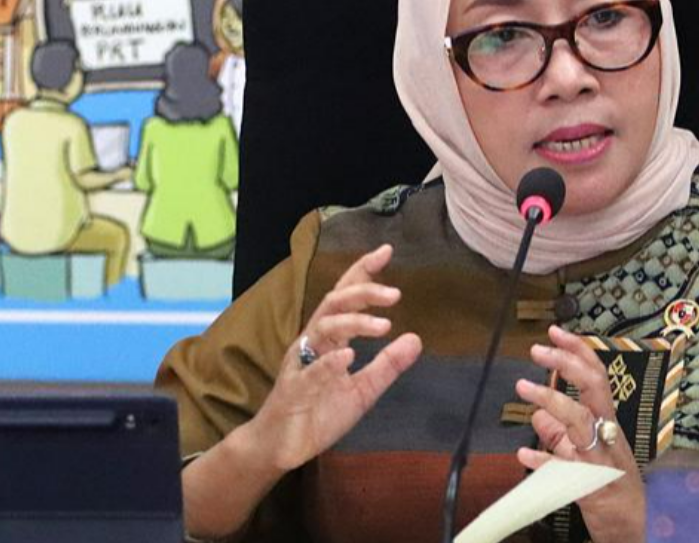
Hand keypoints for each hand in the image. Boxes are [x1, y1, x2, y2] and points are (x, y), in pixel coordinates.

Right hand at [245, 244, 421, 471]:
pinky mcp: (293, 390)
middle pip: (333, 303)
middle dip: (363, 292)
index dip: (363, 272)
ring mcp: (300, 364)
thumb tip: (416, 339)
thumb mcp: (363, 390)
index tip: (386, 251)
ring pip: (323, 328)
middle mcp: (313, 343)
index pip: (345, 296)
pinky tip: (347, 357)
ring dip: (353, 323)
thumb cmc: (317, 413)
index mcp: (329, 340)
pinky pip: (309, 372)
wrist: (281, 446)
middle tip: (395, 294)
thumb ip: (387, 365)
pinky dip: (328, 362)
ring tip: (383, 325)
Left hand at [516, 326, 645, 542]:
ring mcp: (602, 459)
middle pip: (593, 390)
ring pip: (580, 423)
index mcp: (607, 423)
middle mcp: (608, 436)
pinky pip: (566, 471)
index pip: (597, 378)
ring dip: (552, 402)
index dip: (578, 352)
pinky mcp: (592, 487)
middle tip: (538, 350)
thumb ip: (559, 434)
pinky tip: (524, 454)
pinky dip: (545, 461)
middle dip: (567, 365)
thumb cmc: (609, 485)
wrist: (627, 527)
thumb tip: (537, 414)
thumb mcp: (583, 453)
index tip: (556, 332)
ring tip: (523, 388)